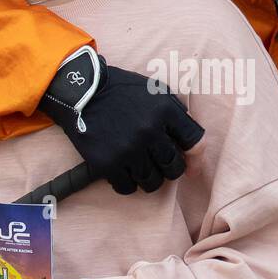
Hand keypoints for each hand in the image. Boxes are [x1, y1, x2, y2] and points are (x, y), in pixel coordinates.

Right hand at [41, 52, 204, 195]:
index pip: (195, 143)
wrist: (80, 91)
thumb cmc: (121, 91)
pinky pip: (127, 188)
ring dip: (150, 179)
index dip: (196, 159)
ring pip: (152, 182)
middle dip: (170, 170)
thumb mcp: (155, 91)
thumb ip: (176, 114)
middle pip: (174, 168)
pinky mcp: (107, 163)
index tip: (192, 168)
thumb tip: (193, 144)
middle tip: (160, 166)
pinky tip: (124, 173)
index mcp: (165, 111)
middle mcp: (149, 132)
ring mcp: (128, 149)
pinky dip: (128, 184)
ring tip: (141, 170)